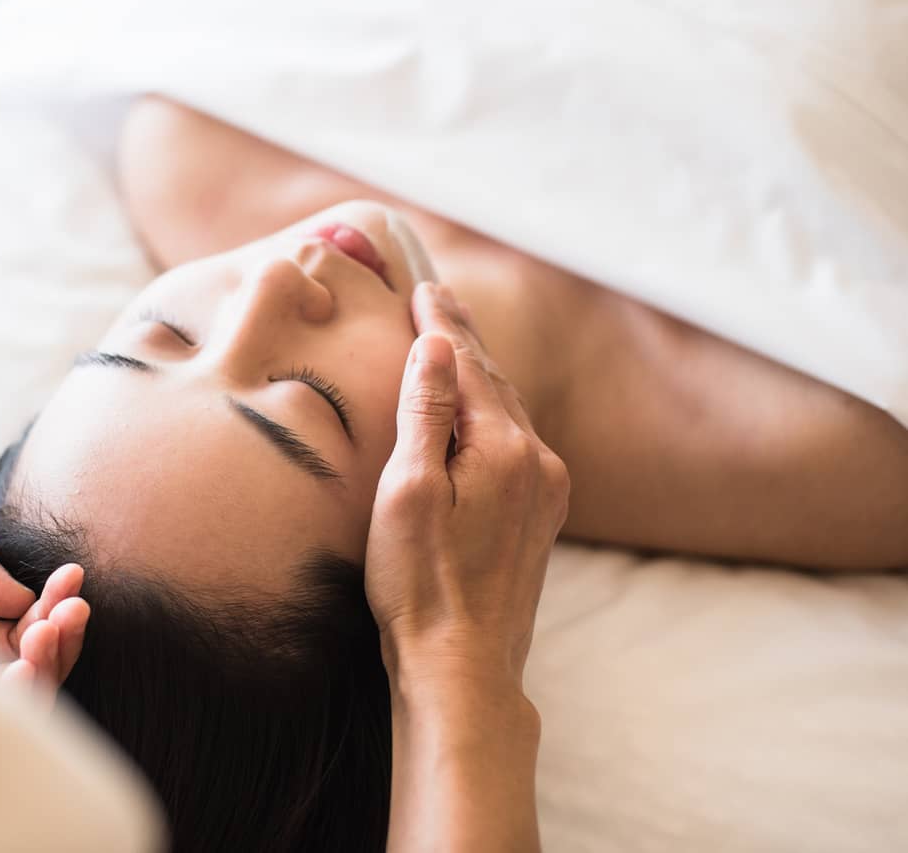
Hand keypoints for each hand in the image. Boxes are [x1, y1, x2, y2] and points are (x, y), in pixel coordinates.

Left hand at [0, 525, 89, 707]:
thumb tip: (20, 594)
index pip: (11, 635)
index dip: (47, 609)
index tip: (72, 576)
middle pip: (25, 670)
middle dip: (60, 635)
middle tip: (74, 603)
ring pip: (16, 702)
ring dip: (50, 662)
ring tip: (57, 623)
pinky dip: (18, 694)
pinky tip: (25, 659)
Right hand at [365, 282, 569, 692]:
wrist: (463, 668)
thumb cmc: (421, 586)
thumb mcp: (408, 492)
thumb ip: (426, 412)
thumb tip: (437, 343)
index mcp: (505, 448)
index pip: (469, 364)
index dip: (442, 323)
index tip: (422, 286)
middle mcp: (539, 463)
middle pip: (496, 382)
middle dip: (462, 341)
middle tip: (436, 298)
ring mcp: (546, 493)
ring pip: (508, 414)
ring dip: (478, 377)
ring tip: (451, 346)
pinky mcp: (540, 519)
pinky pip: (514, 445)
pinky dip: (489, 415)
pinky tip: (474, 415)